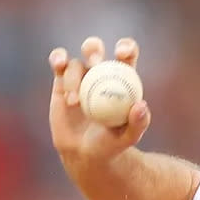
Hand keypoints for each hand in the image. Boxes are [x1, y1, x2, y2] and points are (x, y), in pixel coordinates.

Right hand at [49, 36, 149, 168]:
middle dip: (94, 50)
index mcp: (122, 78)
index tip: (121, 53)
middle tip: (95, 63)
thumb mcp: (128, 137)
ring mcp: (79, 75)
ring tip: (74, 102)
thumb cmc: (111, 144)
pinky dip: (58, 59)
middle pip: (96, 50)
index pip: (126, 55)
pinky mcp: (61, 80)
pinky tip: (59, 64)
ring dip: (73, 78)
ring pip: (75, 63)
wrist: (84, 152)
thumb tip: (141, 106)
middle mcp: (100, 72)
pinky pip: (59, 63)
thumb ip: (138, 123)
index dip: (126, 47)